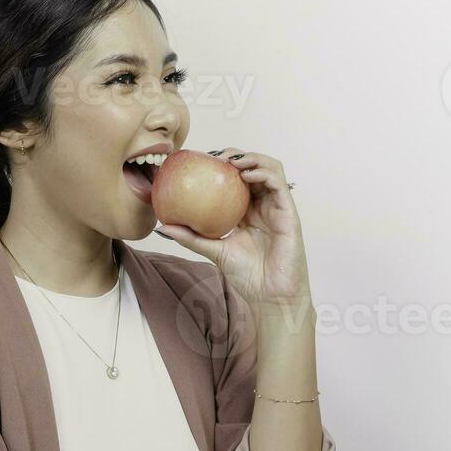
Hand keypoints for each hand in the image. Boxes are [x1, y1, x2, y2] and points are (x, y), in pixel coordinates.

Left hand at [154, 147, 311, 311]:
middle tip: (214, 156)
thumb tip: (161, 227)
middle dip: (235, 155)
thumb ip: (190, 237)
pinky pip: (279, 183)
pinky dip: (263, 172)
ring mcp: (277, 207)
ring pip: (270, 169)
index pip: (236, 180)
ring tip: (231, 161)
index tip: (201, 161)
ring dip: (252, 158)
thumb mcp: (213, 251)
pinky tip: (246, 174)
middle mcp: (263, 205)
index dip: (222, 165)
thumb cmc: (246, 276)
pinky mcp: (289, 211)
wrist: (270, 295)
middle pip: (253, 168)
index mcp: (247, 211)